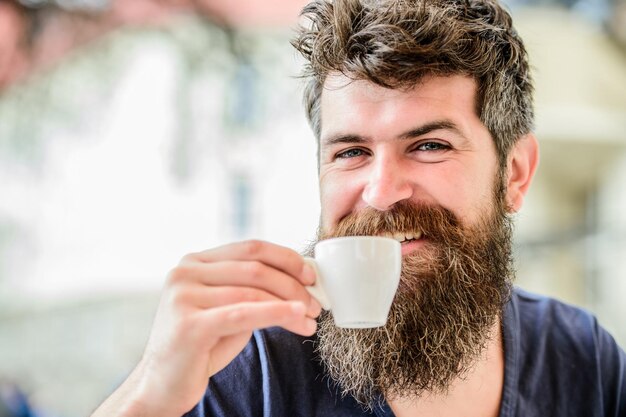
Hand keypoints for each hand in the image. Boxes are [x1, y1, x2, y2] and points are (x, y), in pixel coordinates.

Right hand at [91, 240, 320, 416]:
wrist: (164, 384)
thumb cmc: (203, 344)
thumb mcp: (228, 307)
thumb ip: (253, 289)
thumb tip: (301, 282)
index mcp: (195, 261)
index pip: (250, 248)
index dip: (285, 258)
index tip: (311, 274)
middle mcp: (185, 272)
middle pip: (255, 268)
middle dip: (293, 285)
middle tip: (316, 303)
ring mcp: (183, 297)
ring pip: (253, 292)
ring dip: (290, 305)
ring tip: (309, 320)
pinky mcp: (189, 325)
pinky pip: (243, 314)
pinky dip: (276, 313)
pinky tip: (296, 317)